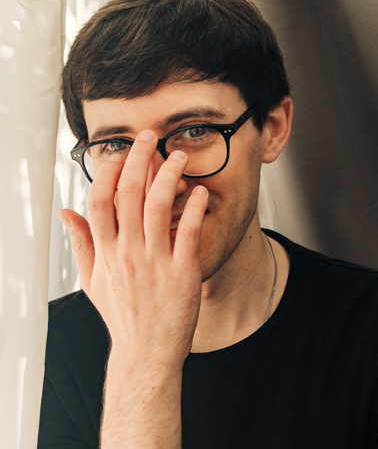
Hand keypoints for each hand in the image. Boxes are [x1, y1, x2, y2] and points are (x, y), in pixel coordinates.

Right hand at [59, 129, 208, 364]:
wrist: (147, 352)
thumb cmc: (122, 315)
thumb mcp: (92, 281)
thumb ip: (81, 244)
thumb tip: (66, 213)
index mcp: (107, 252)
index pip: (99, 201)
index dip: (107, 172)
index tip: (117, 154)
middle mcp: (128, 253)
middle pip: (128, 193)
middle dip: (138, 159)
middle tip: (148, 138)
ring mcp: (155, 261)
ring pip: (158, 205)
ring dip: (168, 174)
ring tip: (178, 155)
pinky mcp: (182, 271)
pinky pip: (188, 230)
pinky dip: (194, 206)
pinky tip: (198, 191)